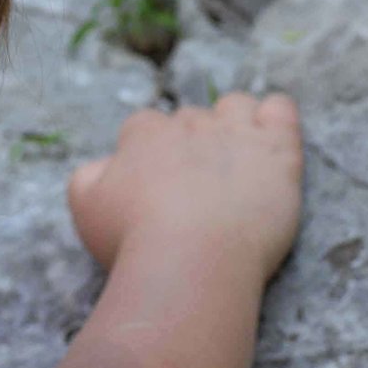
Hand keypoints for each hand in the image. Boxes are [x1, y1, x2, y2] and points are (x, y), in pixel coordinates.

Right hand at [67, 93, 303, 280]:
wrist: (191, 261)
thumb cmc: (134, 241)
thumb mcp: (86, 207)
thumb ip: (90, 175)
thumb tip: (107, 164)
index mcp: (145, 134)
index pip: (145, 127)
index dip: (150, 155)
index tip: (156, 188)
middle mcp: (190, 123)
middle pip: (193, 120)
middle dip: (194, 146)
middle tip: (196, 192)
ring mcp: (237, 132)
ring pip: (237, 107)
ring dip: (235, 124)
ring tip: (237, 164)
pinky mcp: (276, 150)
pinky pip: (281, 109)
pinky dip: (277, 116)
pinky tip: (271, 142)